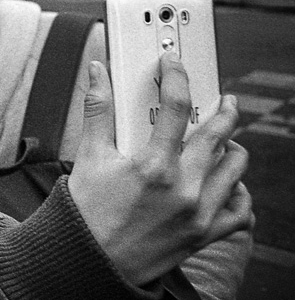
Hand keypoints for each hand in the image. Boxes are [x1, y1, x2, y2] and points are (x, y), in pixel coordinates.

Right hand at [68, 56, 252, 286]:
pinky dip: (239, 192)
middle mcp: (182, 189)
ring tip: (223, 140)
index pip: (176, 108)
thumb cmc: (87, 211)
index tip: (175, 68)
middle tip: (221, 100)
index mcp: (153, 166)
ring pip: (235, 169)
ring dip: (232, 148)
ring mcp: (198, 213)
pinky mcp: (205, 234)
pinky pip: (240, 211)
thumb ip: (98, 110)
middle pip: (218, 135)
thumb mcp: (89, 156)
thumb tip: (97, 74)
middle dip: (222, 110)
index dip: (177, 78)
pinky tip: (227, 181)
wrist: (91, 260)